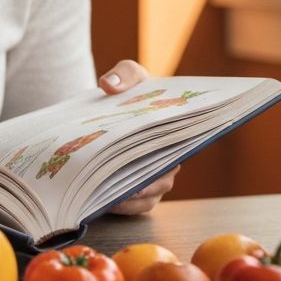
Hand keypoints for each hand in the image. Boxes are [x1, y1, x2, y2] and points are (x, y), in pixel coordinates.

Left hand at [97, 59, 178, 213]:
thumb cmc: (128, 92)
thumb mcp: (128, 75)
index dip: (167, 156)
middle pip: (162, 177)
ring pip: (148, 195)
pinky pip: (134, 206)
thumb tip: (109, 85)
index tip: (150, 160)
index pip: (178, 148)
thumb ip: (124, 74)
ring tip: (108, 195)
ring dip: (130, 197)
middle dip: (144, 181)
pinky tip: (102, 203)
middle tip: (123, 183)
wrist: (109, 110)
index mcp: (174, 132)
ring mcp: (154, 178)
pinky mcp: (138, 193)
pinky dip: (120, 206)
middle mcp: (169, 159)